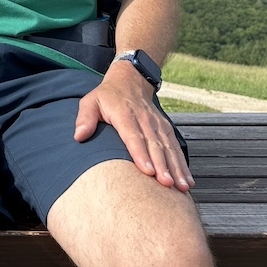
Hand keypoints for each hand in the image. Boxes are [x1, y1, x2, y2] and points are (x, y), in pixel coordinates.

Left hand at [74, 60, 193, 192]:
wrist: (130, 80)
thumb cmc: (106, 96)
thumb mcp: (91, 101)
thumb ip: (85, 118)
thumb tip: (79, 136)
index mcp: (124, 114)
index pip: (133, 136)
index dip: (141, 153)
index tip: (147, 171)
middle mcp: (144, 119)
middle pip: (154, 144)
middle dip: (162, 165)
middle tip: (167, 184)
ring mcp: (157, 124)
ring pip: (168, 147)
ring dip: (176, 167)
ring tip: (181, 187)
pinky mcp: (165, 128)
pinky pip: (175, 147)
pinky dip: (182, 164)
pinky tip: (187, 181)